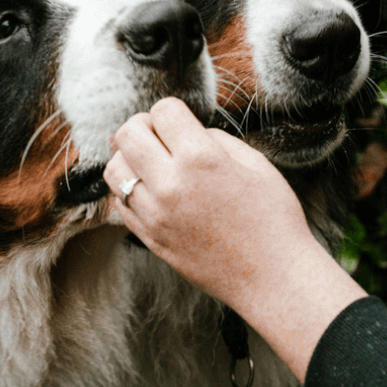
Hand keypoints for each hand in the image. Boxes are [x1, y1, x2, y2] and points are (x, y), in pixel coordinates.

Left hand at [104, 99, 310, 306]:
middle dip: (141, 127)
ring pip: (114, 171)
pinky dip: (130, 192)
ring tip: (151, 166)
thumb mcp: (254, 164)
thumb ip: (214, 140)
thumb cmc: (272, 218)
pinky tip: (152, 193)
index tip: (180, 124)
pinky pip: (120, 204)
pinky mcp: (150, 239)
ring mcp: (155, 215)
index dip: (171, 112)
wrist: (271, 276)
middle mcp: (170, 184)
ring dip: (129, 161)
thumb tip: (186, 132)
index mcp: (200, 158)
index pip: (161, 110)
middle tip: (159, 138)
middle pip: (127, 135)